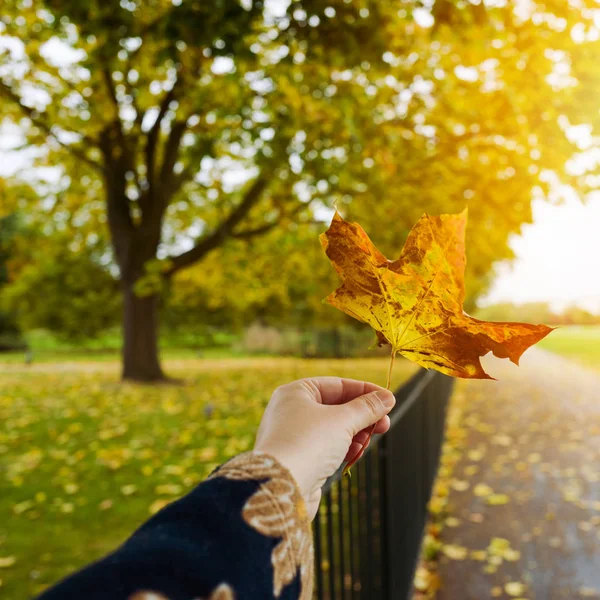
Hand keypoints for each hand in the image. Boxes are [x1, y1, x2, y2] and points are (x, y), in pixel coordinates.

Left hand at [253, 377, 395, 518]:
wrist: (280, 488)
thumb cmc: (307, 444)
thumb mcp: (343, 420)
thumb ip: (367, 408)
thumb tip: (387, 398)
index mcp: (296, 392)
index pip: (337, 385)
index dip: (365, 391)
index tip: (389, 399)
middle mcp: (292, 411)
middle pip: (337, 407)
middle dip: (363, 417)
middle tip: (384, 424)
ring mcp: (295, 436)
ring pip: (334, 429)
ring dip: (355, 434)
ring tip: (367, 441)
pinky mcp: (300, 459)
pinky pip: (328, 448)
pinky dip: (344, 449)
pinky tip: (355, 454)